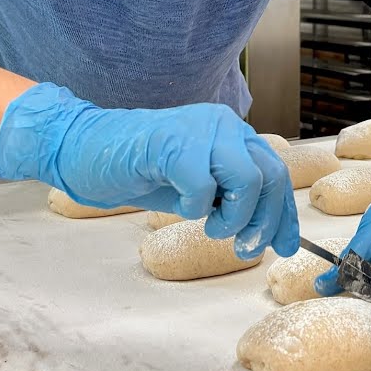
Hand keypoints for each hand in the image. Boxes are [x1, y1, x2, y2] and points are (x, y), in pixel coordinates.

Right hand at [0, 82, 298, 258]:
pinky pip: (203, 186)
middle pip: (270, 176)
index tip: (285, 246)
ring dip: (232, 215)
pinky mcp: (174, 142)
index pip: (275, 172)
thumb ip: (229, 199)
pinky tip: (178, 203)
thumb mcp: (196, 188)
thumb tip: (265, 233)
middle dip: (264, 220)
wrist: (85, 150)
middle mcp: (223, 124)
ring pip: (247, 180)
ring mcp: (200, 129)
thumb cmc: (140, 170)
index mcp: (231, 132)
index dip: (283, 214)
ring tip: (208, 224)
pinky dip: (194, 207)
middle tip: (243, 245)